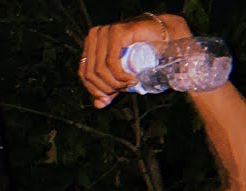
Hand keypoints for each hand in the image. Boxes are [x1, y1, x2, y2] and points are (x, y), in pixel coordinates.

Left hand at [78, 14, 192, 107]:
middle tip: (124, 90)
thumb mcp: (120, 75)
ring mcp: (105, 32)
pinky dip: (120, 75)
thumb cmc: (141, 54)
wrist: (162, 37)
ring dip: (115, 83)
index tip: (107, 99)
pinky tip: (131, 79)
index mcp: (90, 44)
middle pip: (91, 73)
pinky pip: (111, 61)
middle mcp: (94, 35)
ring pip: (100, 69)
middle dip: (107, 88)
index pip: (83, 73)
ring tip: (129, 84)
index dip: (94, 90)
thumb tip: (98, 105)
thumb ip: (108, 89)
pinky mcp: (117, 31)